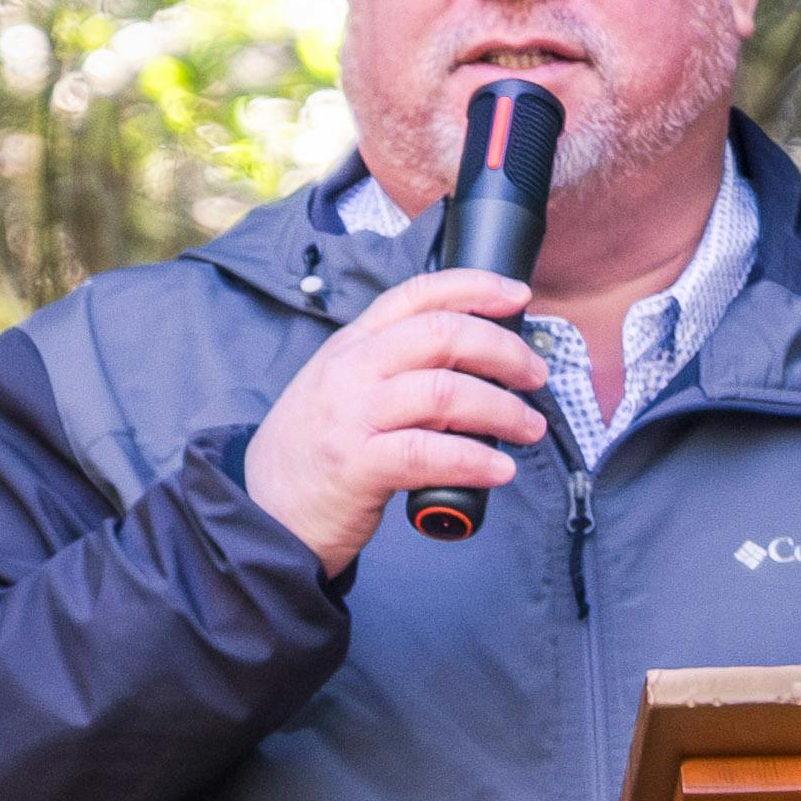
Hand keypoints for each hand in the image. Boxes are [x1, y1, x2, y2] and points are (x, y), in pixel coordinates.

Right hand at [241, 269, 551, 573]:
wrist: (264, 513)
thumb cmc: (315, 453)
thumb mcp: (342, 388)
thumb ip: (393, 366)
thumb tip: (474, 358)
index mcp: (352, 344)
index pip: (417, 294)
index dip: (475, 287)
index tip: (518, 296)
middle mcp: (350, 371)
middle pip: (441, 335)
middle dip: (503, 350)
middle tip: (535, 375)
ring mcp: (350, 417)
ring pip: (443, 391)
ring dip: (502, 409)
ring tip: (529, 428)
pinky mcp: (355, 467)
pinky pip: (427, 453)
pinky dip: (474, 459)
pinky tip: (499, 469)